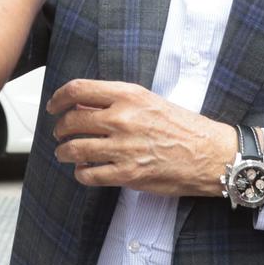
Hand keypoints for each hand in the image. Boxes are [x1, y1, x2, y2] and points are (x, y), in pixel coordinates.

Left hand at [47, 80, 237, 196]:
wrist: (209, 153)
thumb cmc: (183, 126)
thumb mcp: (149, 101)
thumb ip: (116, 101)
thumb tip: (83, 105)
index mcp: (128, 95)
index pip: (78, 90)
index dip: (58, 98)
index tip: (54, 106)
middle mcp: (123, 119)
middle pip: (71, 121)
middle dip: (60, 130)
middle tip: (60, 134)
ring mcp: (124, 148)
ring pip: (74, 150)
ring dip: (64, 153)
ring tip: (66, 153)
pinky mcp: (128, 174)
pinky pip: (89, 174)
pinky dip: (81, 173)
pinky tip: (84, 170)